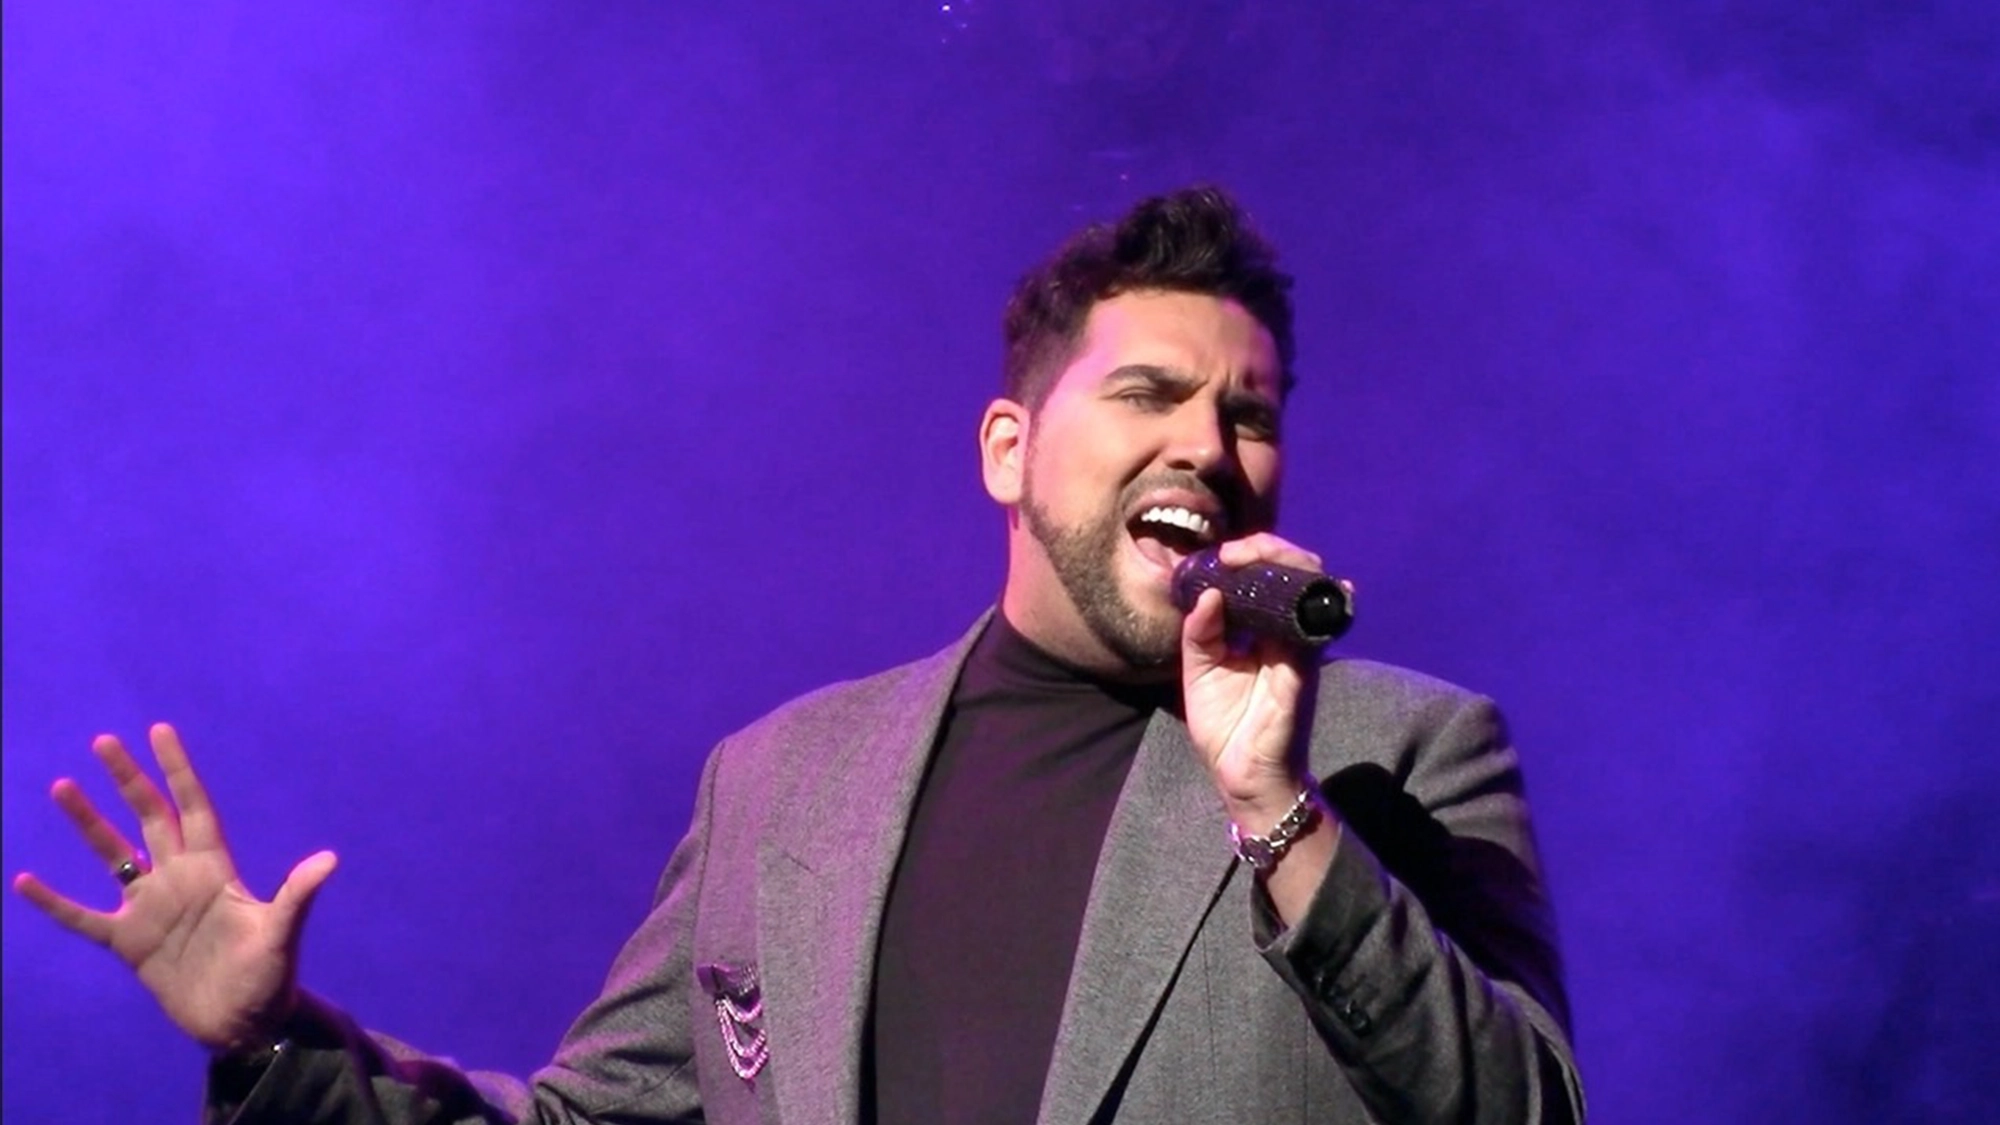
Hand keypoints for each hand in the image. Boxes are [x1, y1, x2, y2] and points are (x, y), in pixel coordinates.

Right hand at [11, 723, 336, 1052]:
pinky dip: (54, 901)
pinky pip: (83, 917)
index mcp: (214, 869)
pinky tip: (24, 880)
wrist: (243, 1024)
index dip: (178, 770)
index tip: (160, 731)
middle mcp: (178, 879)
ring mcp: (150, 908)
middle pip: (148, 817)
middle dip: (129, 780)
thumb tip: (329, 860)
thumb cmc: (269, 977)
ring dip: (88, 823)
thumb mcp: (282, 934)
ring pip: (112, 854)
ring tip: (62, 787)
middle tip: (104, 740)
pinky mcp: (129, 942)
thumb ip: (297, 896)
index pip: (192, 807)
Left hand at [1179, 533, 1322, 817]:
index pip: (1261, 582)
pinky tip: (1319, 583)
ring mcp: (1297, 649)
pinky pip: (1317, 627)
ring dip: (1291, 563)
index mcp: (1254, 632)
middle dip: (1270, 550)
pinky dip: (1321, 600)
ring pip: (1309, 590)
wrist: (1242, 775)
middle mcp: (1281, 634)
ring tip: (1258, 555)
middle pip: (1292, 575)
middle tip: (1238, 552)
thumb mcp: (1200, 672)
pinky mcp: (1303, 668)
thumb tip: (1207, 595)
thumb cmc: (1225, 726)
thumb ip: (1200, 634)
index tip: (1222, 555)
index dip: (1247, 557)